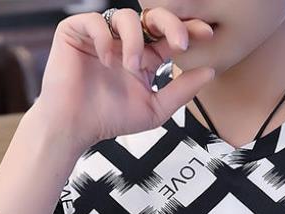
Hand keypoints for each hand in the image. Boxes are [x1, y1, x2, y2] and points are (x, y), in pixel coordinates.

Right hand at [35, 7, 215, 144]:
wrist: (73, 127)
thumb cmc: (109, 120)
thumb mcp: (154, 109)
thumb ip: (181, 91)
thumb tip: (211, 71)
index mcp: (143, 57)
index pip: (168, 36)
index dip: (188, 30)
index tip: (207, 35)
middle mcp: (124, 42)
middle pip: (152, 16)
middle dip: (171, 23)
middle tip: (180, 42)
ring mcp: (102, 35)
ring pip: (127, 17)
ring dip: (135, 40)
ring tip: (132, 66)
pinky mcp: (76, 32)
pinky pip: (96, 21)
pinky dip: (104, 38)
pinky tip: (105, 60)